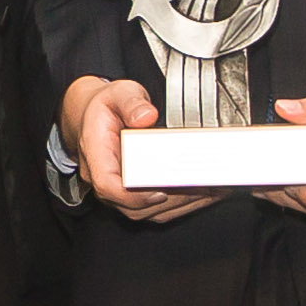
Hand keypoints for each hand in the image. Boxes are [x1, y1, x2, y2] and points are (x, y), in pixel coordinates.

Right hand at [67, 75, 203, 222]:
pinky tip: (204, 193)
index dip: (134, 195)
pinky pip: (154, 210)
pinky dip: (181, 204)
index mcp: (96, 153)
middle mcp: (105, 177)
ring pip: (146, 212)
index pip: (107, 184)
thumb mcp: (119, 93)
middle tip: (202, 185)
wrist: (94, 116)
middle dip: (171, 199)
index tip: (160, 191)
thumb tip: (146, 116)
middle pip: (132, 205)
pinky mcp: (132, 195)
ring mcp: (117, 190)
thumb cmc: (106, 108)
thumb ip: (132, 102)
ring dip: (180, 204)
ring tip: (211, 189)